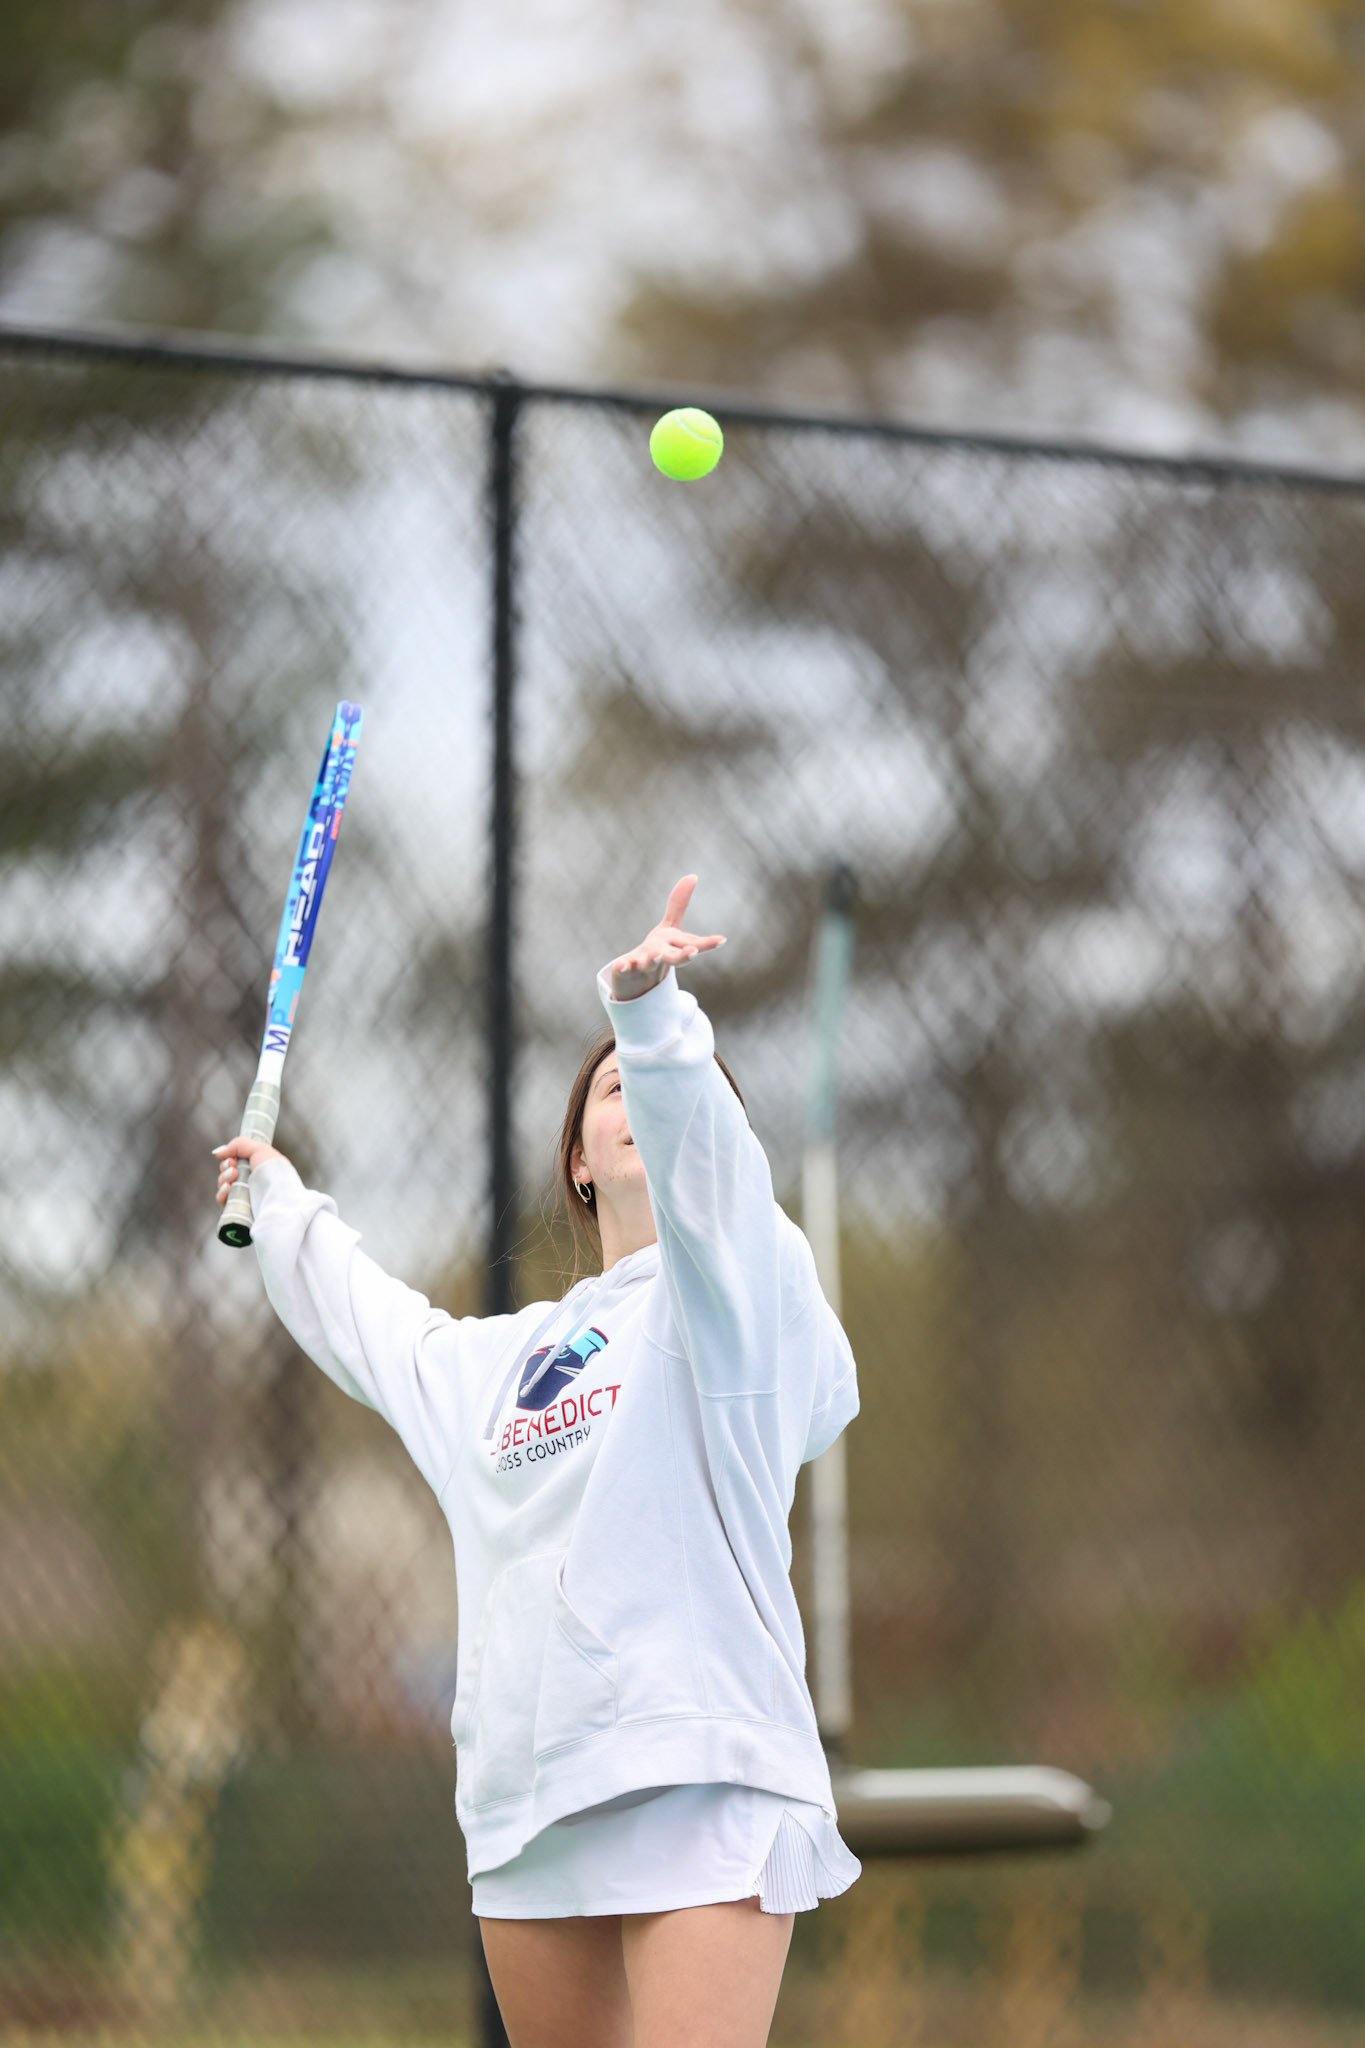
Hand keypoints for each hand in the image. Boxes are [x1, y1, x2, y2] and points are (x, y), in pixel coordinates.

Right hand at [213, 1135, 285, 1204]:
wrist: (276, 1193)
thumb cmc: (272, 1170)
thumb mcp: (259, 1148)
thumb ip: (237, 1145)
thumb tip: (218, 1152)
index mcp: (255, 1166)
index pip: (233, 1161)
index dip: (229, 1159)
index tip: (233, 1159)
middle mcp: (249, 1180)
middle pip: (226, 1171)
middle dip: (226, 1167)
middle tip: (234, 1169)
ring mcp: (244, 1194)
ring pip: (223, 1184)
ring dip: (224, 1178)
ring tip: (234, 1176)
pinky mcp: (239, 1206)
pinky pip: (222, 1199)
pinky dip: (222, 1193)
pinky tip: (228, 1188)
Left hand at [608, 875, 725, 1000]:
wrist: (634, 982)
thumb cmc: (658, 951)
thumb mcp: (669, 928)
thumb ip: (679, 904)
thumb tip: (692, 875)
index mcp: (674, 948)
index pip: (692, 945)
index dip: (707, 944)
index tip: (721, 940)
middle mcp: (661, 958)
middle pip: (674, 958)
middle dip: (683, 955)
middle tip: (693, 952)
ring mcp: (643, 965)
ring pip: (649, 964)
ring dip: (653, 959)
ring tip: (655, 955)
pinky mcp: (625, 970)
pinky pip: (624, 969)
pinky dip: (623, 968)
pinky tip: (620, 965)